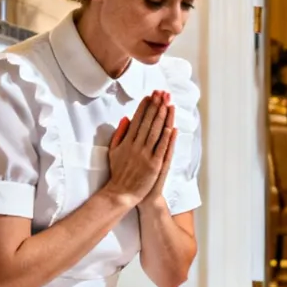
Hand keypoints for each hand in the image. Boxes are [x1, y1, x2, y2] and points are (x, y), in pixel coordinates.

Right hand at [105, 93, 174, 207]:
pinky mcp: (154, 165)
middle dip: (155, 106)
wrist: (121, 193)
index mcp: (127, 141)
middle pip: (148, 122)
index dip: (144, 107)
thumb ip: (119, 134)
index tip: (150, 95)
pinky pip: (162, 148)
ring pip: (156, 132)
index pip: (137, 120)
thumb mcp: (114, 150)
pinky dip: (167, 137)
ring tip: (168, 104)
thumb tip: (125, 118)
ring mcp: (146, 155)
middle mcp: (136, 146)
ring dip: (162, 117)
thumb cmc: (119, 172)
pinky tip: (172, 127)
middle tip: (161, 93)